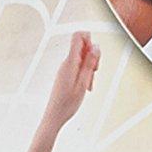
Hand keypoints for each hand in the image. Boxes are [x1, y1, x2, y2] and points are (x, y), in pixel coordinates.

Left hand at [24, 32, 99, 151]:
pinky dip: (85, 74)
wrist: (55, 115)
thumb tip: (96, 46)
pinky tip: (85, 86)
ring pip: (82, 58)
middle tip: (94, 72)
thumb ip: (89, 63)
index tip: (96, 53)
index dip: (90, 39)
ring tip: (89, 83)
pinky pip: (78, 67)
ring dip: (90, 68)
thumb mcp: (83, 83)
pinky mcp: (66, 74)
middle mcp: (66, 62)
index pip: (78, 36)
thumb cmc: (67, 103)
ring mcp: (65, 68)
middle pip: (83, 47)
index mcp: (70, 62)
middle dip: (93, 56)